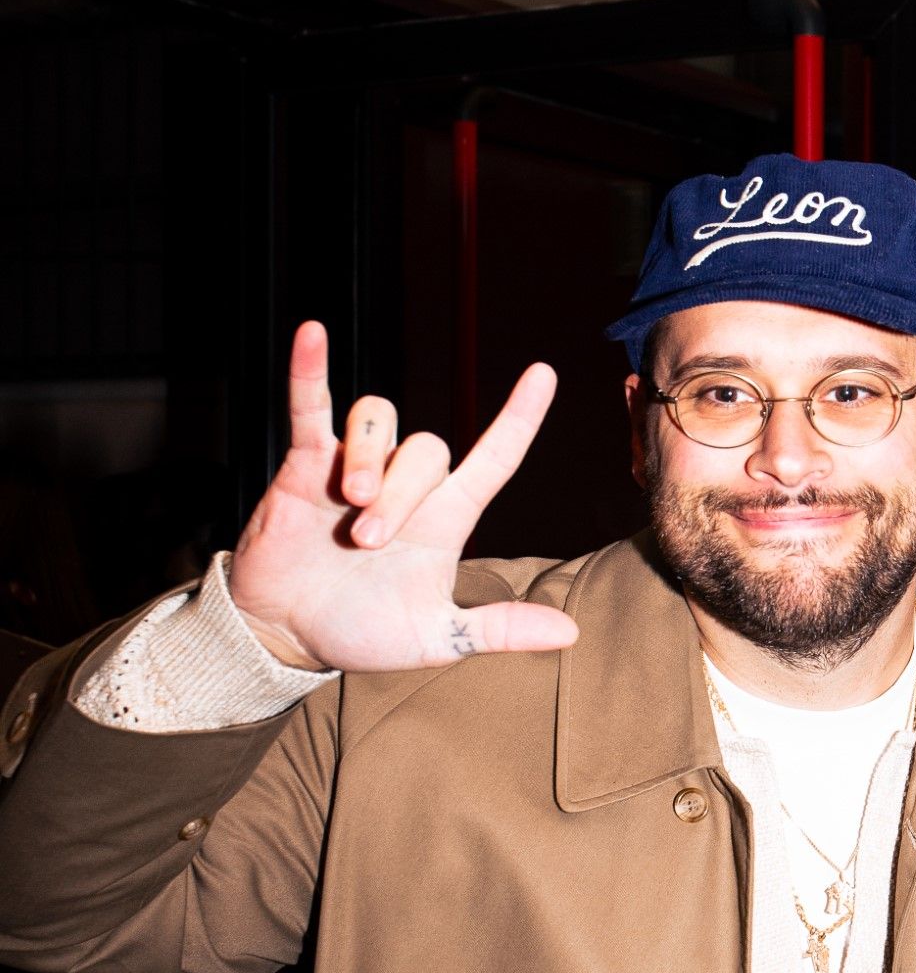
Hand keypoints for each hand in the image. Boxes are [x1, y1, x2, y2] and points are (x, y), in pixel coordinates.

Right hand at [229, 322, 578, 671]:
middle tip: (368, 542)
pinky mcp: (305, 464)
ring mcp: (356, 467)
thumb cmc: (363, 631)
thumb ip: (499, 629)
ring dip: (369, 456)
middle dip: (400, 494)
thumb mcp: (437, 638)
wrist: (288, 636)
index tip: (544, 373)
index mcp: (446, 518)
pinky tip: (311, 334)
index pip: (494, 458)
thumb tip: (569, 633)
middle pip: (427, 450)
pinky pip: (312, 406)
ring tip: (349, 502)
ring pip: (380, 423)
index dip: (519, 418)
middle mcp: (407, 485)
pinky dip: (311, 370)